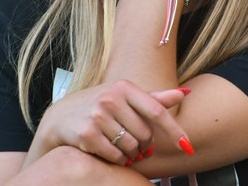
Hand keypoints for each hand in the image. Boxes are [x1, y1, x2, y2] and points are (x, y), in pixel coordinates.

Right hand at [31, 80, 190, 165]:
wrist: (60, 116)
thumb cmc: (101, 105)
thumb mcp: (126, 97)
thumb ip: (155, 98)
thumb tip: (185, 93)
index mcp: (125, 88)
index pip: (157, 111)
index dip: (174, 130)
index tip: (187, 146)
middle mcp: (111, 99)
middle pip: (145, 133)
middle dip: (146, 144)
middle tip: (140, 146)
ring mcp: (98, 116)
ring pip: (131, 146)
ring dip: (133, 154)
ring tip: (126, 149)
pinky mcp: (87, 134)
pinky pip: (115, 155)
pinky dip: (119, 160)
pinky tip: (115, 155)